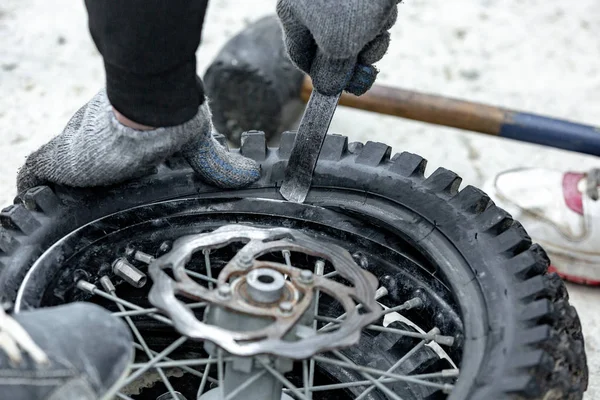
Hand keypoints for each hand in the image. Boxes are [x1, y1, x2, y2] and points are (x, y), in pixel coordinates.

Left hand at [16, 90, 259, 192]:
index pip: (117, 161)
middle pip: (88, 165)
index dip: (113, 173)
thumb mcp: (198, 149)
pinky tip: (41, 200)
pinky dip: (38, 187)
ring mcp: (81, 151)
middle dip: (88, 182)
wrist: (148, 108)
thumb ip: (217, 163)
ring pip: (63, 169)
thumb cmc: (171, 122)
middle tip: (88, 204)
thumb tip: (251, 174)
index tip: (114, 188)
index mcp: (131, 146)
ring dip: (63, 186)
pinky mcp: (63, 160)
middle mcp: (103, 145)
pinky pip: (40, 176)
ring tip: (62, 207)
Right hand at [276, 0, 398, 95]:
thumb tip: (327, 88)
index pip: (300, 56)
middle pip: (331, 46)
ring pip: (355, 31)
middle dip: (354, 56)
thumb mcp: (339, 45)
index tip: (341, 86)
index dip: (321, 75)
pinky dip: (380, 17)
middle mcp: (311, 2)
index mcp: (293, 14)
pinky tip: (388, 6)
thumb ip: (332, 72)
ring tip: (380, 23)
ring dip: (372, 37)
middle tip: (369, 62)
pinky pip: (370, 13)